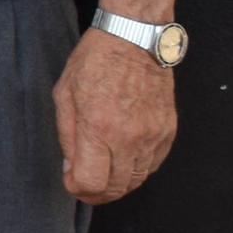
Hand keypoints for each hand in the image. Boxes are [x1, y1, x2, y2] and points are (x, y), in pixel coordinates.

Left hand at [54, 26, 175, 202]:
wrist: (134, 38)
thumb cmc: (95, 62)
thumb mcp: (64, 96)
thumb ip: (67, 136)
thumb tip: (71, 168)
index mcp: (99, 129)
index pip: (91, 183)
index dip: (78, 189)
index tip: (70, 181)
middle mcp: (130, 137)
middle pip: (117, 188)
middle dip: (96, 194)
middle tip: (84, 185)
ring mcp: (153, 135)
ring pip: (138, 179)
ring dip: (118, 184)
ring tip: (103, 174)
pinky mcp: (168, 130)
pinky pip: (154, 164)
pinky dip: (138, 169)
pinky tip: (123, 160)